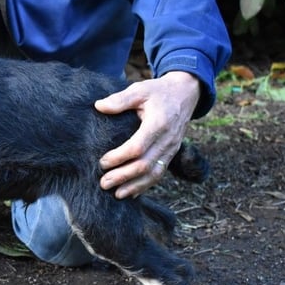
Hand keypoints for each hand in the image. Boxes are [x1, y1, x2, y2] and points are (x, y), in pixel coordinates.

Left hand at [94, 71, 200, 198]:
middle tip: (103, 183)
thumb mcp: (140, 89)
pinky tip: (131, 193)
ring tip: (116, 194)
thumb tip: (99, 106)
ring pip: (154, 174)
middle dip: (123, 176)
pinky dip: (145, 185)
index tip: (102, 162)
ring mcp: (172, 148)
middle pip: (145, 165)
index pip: (138, 147)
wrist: (185, 93)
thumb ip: (120, 99)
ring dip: (135, 186)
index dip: (119, 157)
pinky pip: (160, 173)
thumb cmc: (158, 92)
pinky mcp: (172, 153)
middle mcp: (167, 139)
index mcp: (158, 124)